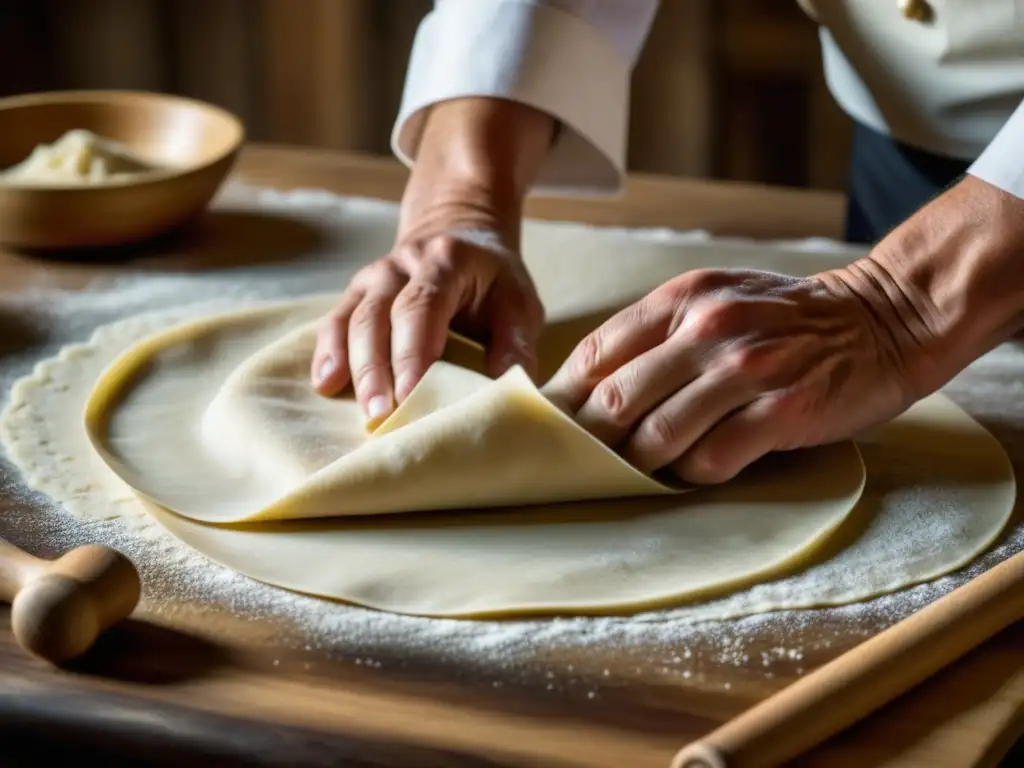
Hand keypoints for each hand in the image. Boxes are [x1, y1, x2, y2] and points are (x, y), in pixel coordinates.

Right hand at [309, 98, 553, 424]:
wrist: (458, 234)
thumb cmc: (492, 280)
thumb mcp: (519, 300)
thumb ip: (516, 342)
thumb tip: (508, 391)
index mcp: (444, 261)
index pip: (421, 306)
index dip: (413, 353)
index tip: (413, 396)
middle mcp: (401, 265)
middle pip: (377, 317)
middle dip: (377, 370)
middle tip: (382, 417)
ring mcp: (373, 278)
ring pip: (351, 321)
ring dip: (354, 369)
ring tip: (363, 414)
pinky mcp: (357, 293)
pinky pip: (335, 322)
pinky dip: (328, 354)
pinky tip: (325, 385)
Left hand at [544, 266, 934, 483]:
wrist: (881, 320)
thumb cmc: (784, 319)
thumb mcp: (716, 299)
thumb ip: (659, 334)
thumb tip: (590, 390)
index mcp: (683, 297)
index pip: (597, 353)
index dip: (564, 398)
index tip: (549, 427)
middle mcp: (708, 327)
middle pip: (616, 401)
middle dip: (590, 441)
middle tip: (580, 464)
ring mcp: (746, 369)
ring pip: (657, 436)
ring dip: (639, 463)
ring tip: (637, 471)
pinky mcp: (781, 410)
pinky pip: (711, 459)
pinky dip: (692, 474)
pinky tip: (694, 471)